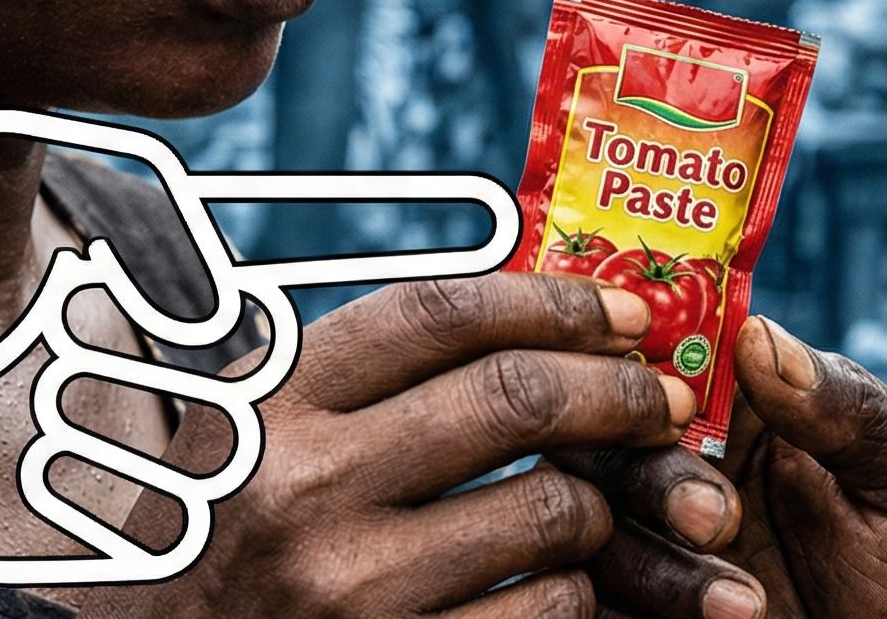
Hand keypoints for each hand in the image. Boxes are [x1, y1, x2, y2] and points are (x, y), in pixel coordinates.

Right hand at [80, 273, 704, 618]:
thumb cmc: (224, 532)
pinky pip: (547, 611)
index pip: (443, 312)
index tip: (625, 308)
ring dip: (601, 499)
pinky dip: (575, 589)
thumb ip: (362, 366)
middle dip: (617, 388)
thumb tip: (534, 303)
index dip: (553, 298)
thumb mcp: (256, 427)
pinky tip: (556, 580)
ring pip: (550, 510)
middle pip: (515, 397)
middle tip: (662, 396)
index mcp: (274, 401)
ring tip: (597, 498)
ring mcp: (348, 591)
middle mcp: (304, 487)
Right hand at [564, 316, 886, 618]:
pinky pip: (582, 598)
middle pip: (606, 428)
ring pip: (586, 517)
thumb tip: (758, 334)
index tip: (673, 396)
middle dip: (650, 472)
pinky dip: (629, 610)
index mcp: (750, 400)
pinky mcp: (636, 607)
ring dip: (655, 562)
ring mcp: (655, 536)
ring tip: (746, 608)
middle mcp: (690, 456)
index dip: (650, 354)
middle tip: (720, 519)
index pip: (669, 343)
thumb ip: (849, 406)